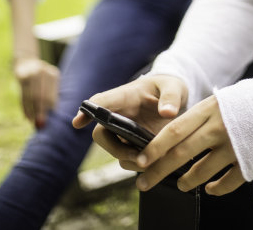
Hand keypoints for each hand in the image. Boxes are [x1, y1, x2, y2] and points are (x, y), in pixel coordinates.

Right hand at [13, 57, 59, 128]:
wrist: (25, 63)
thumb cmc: (40, 79)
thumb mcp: (48, 83)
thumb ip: (49, 97)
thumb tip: (51, 116)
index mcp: (54, 74)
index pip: (52, 95)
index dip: (50, 109)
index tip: (49, 120)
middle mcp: (43, 72)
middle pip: (41, 96)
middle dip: (40, 111)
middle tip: (40, 124)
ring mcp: (32, 72)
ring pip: (32, 96)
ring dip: (31, 111)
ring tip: (32, 122)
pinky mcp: (22, 76)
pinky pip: (23, 95)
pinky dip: (25, 107)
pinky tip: (26, 116)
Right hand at [72, 74, 187, 170]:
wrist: (174, 100)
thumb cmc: (168, 87)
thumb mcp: (174, 86)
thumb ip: (171, 97)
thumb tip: (167, 113)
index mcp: (125, 96)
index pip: (101, 102)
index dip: (87, 112)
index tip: (78, 123)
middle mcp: (119, 115)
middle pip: (101, 133)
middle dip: (114, 147)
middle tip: (136, 155)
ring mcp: (124, 132)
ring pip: (114, 150)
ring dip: (128, 158)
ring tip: (149, 163)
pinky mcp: (133, 145)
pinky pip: (129, 159)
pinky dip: (139, 165)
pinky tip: (156, 165)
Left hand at [134, 95, 244, 195]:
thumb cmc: (249, 101)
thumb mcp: (221, 101)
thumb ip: (199, 118)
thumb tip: (172, 138)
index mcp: (208, 109)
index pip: (173, 131)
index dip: (154, 148)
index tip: (139, 161)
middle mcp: (218, 128)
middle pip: (180, 154)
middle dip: (158, 171)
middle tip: (143, 184)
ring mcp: (234, 146)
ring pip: (201, 172)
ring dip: (187, 181)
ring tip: (180, 185)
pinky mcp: (249, 161)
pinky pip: (227, 183)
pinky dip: (216, 189)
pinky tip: (210, 189)